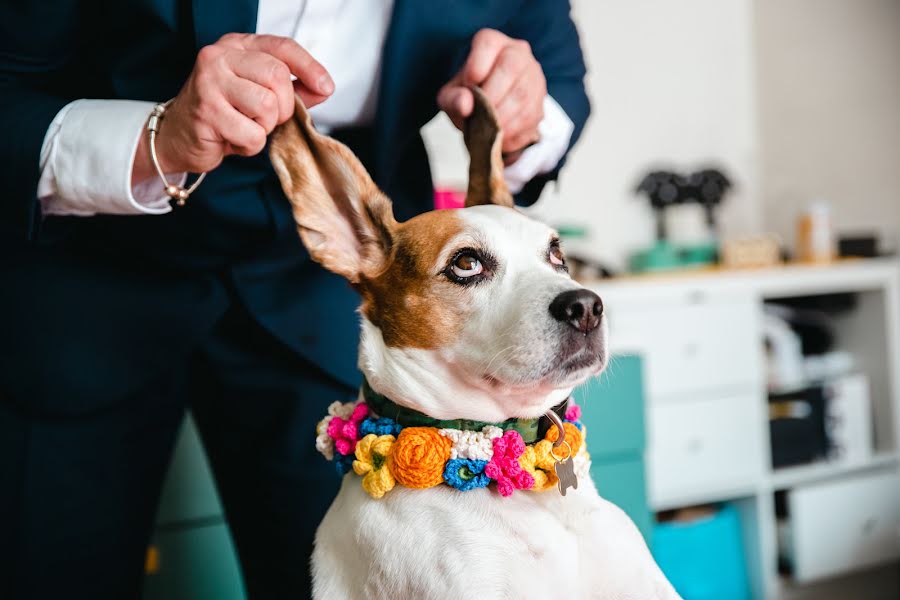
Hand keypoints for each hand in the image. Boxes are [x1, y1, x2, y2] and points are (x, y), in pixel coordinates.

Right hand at [132, 33, 333, 183]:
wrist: (178, 136)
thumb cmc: (224, 113)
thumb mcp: (259, 94)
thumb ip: (292, 89)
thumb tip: (324, 87)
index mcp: (237, 45)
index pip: (282, 47)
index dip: (309, 67)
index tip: (326, 87)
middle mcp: (220, 56)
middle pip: (278, 77)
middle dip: (284, 107)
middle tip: (267, 119)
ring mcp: (209, 81)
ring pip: (267, 106)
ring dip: (265, 127)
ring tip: (247, 127)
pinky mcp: (206, 111)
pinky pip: (252, 134)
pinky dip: (251, 145)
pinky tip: (234, 139)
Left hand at [437, 29, 545, 159]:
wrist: (491, 111)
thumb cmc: (468, 96)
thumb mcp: (451, 96)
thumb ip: (452, 98)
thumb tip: (465, 105)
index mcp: (492, 44)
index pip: (488, 43)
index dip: (476, 65)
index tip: (468, 86)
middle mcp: (518, 54)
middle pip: (511, 66)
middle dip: (492, 95)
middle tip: (479, 115)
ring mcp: (534, 77)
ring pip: (523, 93)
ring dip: (503, 117)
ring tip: (488, 130)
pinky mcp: (541, 102)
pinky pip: (531, 116)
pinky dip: (513, 131)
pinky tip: (500, 137)